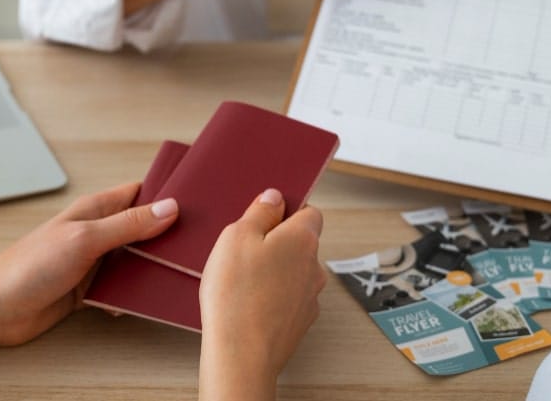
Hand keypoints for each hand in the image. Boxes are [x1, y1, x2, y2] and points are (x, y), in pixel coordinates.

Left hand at [0, 182, 178, 345]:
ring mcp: (94, 260)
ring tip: (172, 275)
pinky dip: (132, 294)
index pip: (140, 193)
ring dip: (150, 269)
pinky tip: (137, 302)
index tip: (196, 199)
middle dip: (166, 236)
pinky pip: (122, 288)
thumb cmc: (29, 265)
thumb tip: (168, 209)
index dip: (167, 194)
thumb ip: (128, 225)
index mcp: (96, 209)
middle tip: (193, 244)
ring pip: (136, 259)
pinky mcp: (91, 288)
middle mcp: (98, 232)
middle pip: (143, 228)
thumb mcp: (85, 240)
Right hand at [198, 188, 326, 400]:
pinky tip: (248, 303)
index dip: (287, 210)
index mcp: (303, 238)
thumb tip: (275, 198)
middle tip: (243, 250)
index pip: (310, 211)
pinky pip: (288, 298)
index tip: (263, 216)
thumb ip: (260, 212)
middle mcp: (314, 266)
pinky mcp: (300, 321)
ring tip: (241, 281)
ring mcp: (310, 296)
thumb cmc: (236, 293)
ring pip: (293, 272)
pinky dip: (272, 297)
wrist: (241, 353)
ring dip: (273, 271)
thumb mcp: (237, 235)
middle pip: (300, 242)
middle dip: (275, 242)